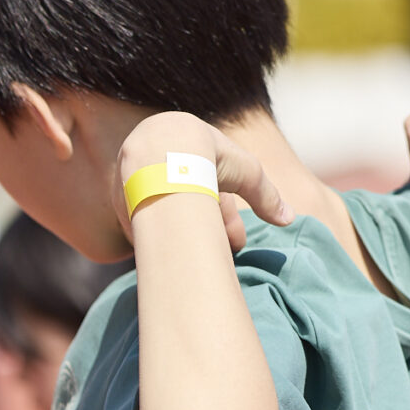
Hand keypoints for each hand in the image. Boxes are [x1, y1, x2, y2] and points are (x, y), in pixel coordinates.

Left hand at [116, 112, 291, 250]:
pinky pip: (139, 226)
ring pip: (163, 219)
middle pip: (186, 211)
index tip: (237, 244)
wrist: (161, 149)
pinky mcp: (120, 202)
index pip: (210, 198)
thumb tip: (289, 218)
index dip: (227, 222)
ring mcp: (140, 187)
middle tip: (221, 256)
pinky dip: (156, 240)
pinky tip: (167, 257)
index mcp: (190, 162)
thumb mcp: (246, 171)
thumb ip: (266, 195)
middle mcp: (164, 174)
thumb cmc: (206, 155)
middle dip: (206, 233)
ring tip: (198, 261)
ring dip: (182, 239)